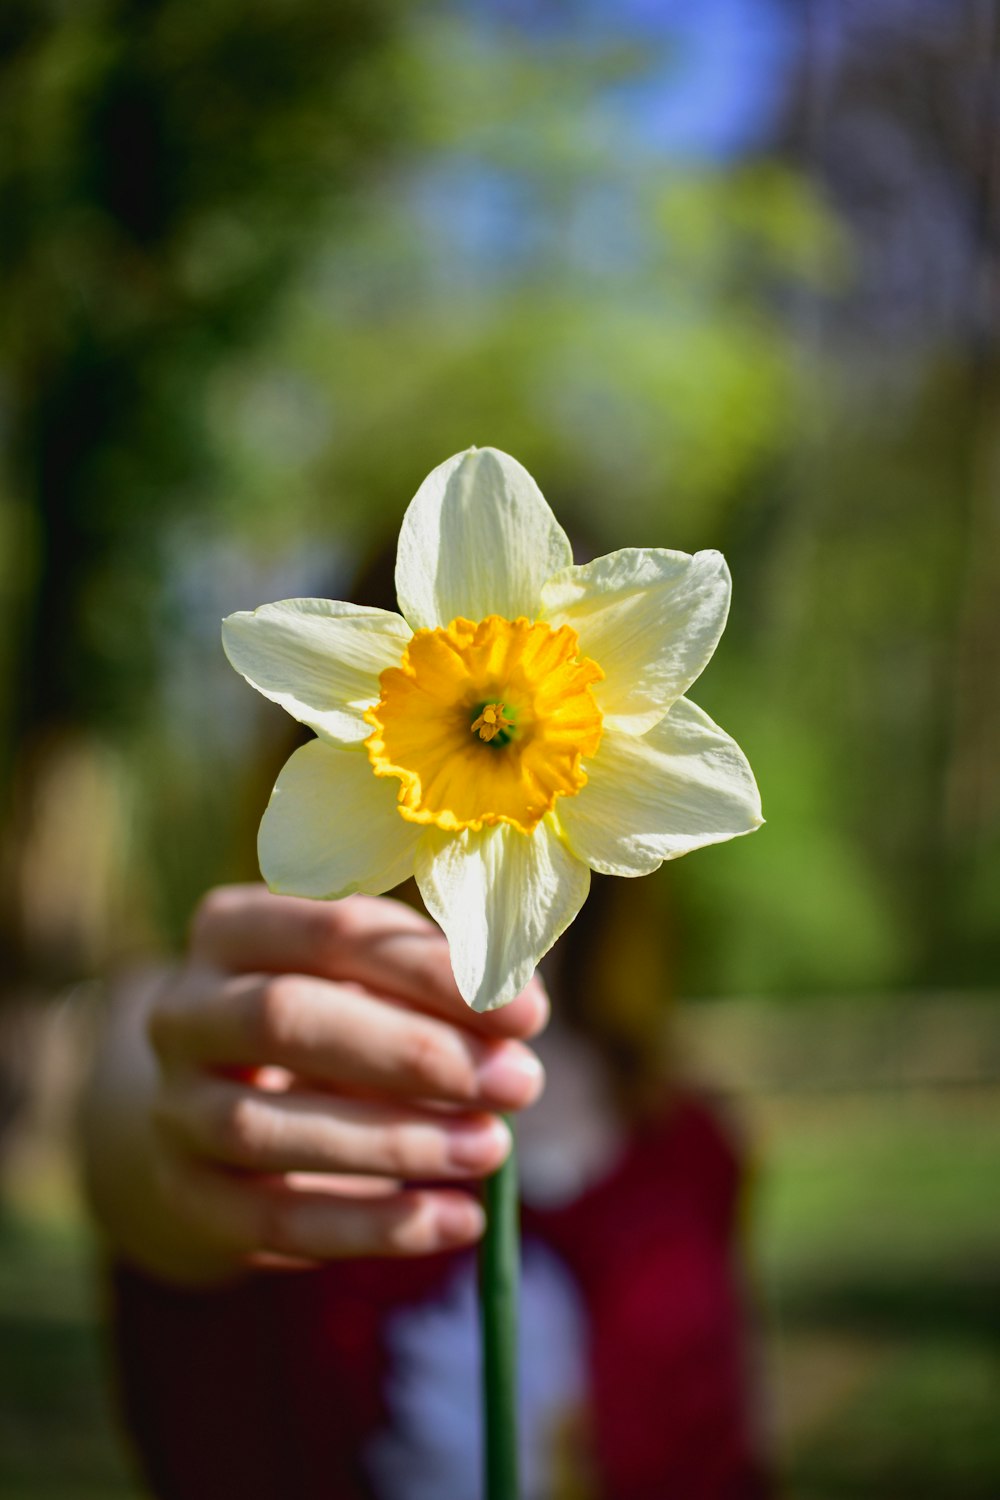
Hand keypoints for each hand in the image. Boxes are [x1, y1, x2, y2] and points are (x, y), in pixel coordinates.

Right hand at [84, 885, 546, 1281]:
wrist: (223, 1111)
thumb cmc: (330, 1017)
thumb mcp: (369, 977)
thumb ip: (433, 978)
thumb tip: (519, 1006)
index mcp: (231, 928)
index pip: (333, 932)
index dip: (435, 972)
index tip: (528, 1011)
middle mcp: (184, 1011)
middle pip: (285, 1018)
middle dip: (413, 1053)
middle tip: (517, 1081)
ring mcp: (175, 1108)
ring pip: (269, 1127)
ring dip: (397, 1142)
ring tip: (493, 1148)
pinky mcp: (191, 1198)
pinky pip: (277, 1221)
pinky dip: (376, 1228)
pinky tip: (459, 1219)